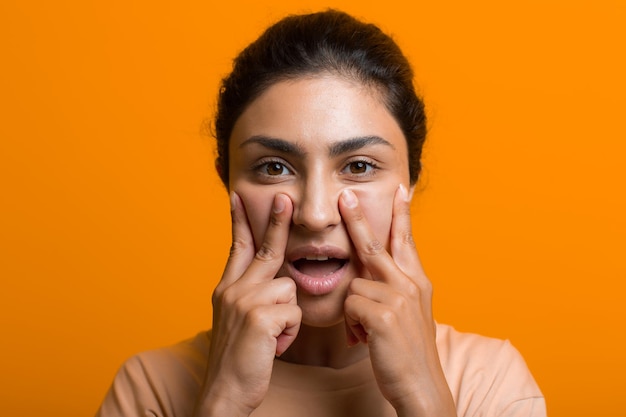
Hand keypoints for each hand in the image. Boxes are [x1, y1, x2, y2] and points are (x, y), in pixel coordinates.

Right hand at [193, 192, 301, 416]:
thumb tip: (273, 278)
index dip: (239, 221)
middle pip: (264, 248)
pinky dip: (289, 334)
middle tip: (284, 196)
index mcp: (227, 288)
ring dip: (288, 317)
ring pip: (289, 289)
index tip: (237, 197)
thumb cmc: (239, 358)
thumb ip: (250, 295)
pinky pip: (294, 313)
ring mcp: (244, 301)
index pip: (237, 247)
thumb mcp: (237, 320)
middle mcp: (233, 289)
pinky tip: (272, 346)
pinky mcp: (259, 316)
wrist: (225, 392)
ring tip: (271, 338)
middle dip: (275, 221)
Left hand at [340, 185, 455, 416]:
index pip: (406, 240)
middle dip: (357, 218)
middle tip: (344, 195)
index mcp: (417, 281)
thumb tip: (368, 276)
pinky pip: (351, 306)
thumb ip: (393, 290)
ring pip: (354, 286)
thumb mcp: (409, 314)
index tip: (400, 189)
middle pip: (376, 243)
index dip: (402, 214)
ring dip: (355, 312)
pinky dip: (353, 326)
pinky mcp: (384, 314)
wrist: (422, 386)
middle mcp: (410, 283)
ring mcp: (398, 297)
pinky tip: (367, 340)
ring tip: (370, 333)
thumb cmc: (409, 351)